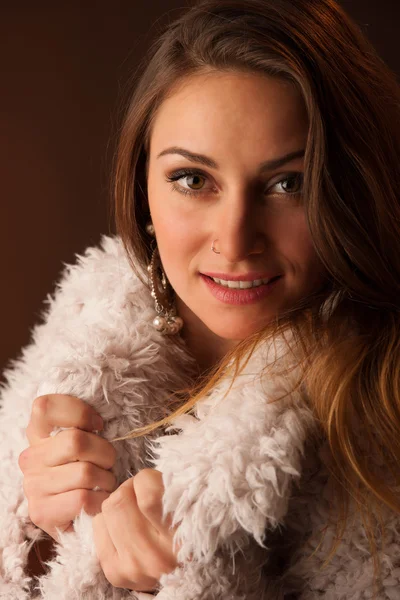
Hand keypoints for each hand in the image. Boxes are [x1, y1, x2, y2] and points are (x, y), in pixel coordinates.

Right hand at [18, 394, 116, 540]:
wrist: (83, 517)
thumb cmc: (91, 470)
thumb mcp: (87, 442)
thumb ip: (86, 426)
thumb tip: (100, 419)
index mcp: (38, 434)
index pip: (44, 407)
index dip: (79, 412)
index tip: (99, 425)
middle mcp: (31, 458)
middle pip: (76, 441)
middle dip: (104, 452)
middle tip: (108, 463)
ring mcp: (33, 486)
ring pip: (84, 472)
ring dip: (106, 479)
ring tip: (104, 484)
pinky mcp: (41, 513)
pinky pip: (83, 499)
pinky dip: (101, 500)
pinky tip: (100, 501)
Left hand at [93, 469, 178, 591]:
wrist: (188, 579)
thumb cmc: (189, 530)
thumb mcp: (187, 505)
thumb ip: (166, 490)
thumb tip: (137, 479)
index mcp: (181, 535)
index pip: (147, 492)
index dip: (147, 479)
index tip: (155, 484)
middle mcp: (157, 556)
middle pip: (119, 499)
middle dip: (129, 490)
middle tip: (142, 496)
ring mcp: (133, 568)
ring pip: (105, 512)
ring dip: (118, 507)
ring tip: (135, 514)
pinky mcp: (116, 574)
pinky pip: (98, 527)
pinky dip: (109, 523)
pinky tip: (126, 531)